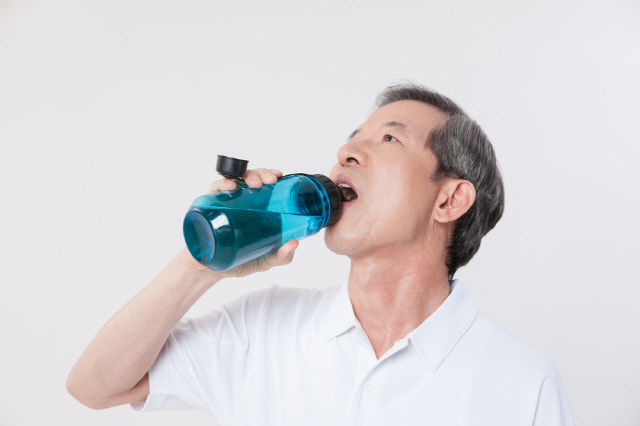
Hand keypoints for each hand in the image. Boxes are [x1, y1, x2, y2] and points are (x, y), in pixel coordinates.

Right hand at [179, 168, 299, 278]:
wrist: (212, 272)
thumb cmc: (239, 261)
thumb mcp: (265, 261)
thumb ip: (282, 257)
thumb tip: (294, 243)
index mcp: (257, 209)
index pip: (265, 185)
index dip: (272, 175)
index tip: (280, 176)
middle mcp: (242, 202)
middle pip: (253, 178)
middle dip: (263, 173)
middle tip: (270, 181)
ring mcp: (226, 203)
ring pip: (236, 179)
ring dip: (247, 175)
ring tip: (254, 184)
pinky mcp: (210, 207)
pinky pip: (215, 190)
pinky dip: (223, 184)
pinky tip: (231, 187)